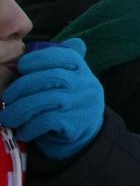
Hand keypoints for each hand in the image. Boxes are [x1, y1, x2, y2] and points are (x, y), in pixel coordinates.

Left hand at [0, 38, 103, 160]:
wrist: (85, 136)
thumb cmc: (67, 105)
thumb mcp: (67, 81)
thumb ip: (53, 65)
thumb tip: (28, 49)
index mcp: (81, 70)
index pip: (64, 56)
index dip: (39, 59)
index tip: (20, 67)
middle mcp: (86, 84)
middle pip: (52, 77)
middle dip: (22, 87)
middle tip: (5, 99)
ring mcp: (83, 103)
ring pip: (48, 99)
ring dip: (20, 109)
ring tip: (7, 117)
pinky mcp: (77, 123)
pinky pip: (47, 120)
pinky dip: (30, 126)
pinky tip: (23, 131)